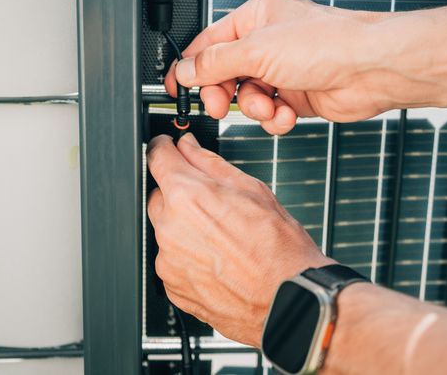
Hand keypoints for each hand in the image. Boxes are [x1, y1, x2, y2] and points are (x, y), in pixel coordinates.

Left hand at [146, 133, 332, 346]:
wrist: (290, 299)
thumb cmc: (278, 249)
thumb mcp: (251, 189)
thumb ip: (209, 163)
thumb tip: (188, 147)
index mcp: (187, 196)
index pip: (157, 158)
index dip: (164, 148)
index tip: (168, 149)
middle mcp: (170, 228)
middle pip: (160, 196)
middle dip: (179, 193)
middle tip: (211, 203)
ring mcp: (168, 261)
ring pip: (165, 230)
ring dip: (184, 227)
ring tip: (222, 237)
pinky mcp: (173, 287)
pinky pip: (171, 260)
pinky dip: (187, 256)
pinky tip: (216, 259)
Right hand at [164, 0, 392, 133]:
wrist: (372, 69)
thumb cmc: (330, 43)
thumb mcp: (258, 50)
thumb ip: (216, 63)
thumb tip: (188, 70)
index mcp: (255, 18)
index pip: (209, 44)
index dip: (191, 67)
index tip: (178, 88)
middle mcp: (268, 43)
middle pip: (225, 74)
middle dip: (224, 93)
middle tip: (220, 105)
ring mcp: (283, 71)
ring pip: (247, 98)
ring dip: (254, 108)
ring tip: (268, 107)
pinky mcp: (297, 96)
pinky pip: (270, 114)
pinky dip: (275, 119)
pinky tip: (286, 114)